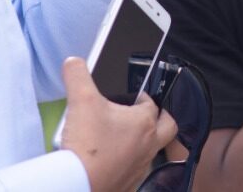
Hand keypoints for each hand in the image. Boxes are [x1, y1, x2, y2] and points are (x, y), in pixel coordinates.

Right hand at [58, 57, 177, 191]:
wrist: (78, 184)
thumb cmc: (87, 145)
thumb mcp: (80, 100)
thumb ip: (77, 75)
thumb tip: (73, 62)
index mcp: (144, 123)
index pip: (152, 103)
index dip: (143, 96)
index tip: (134, 95)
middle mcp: (148, 146)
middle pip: (168, 127)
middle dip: (162, 118)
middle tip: (149, 113)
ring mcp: (140, 167)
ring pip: (153, 150)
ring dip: (144, 142)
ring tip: (126, 136)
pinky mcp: (129, 184)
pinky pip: (137, 171)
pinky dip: (130, 163)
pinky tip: (114, 160)